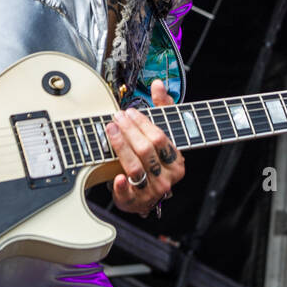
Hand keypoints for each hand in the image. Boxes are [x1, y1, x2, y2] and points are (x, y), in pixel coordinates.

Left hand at [107, 80, 183, 217]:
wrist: (144, 194)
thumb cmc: (153, 159)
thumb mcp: (162, 133)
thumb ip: (163, 108)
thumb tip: (158, 84)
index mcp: (176, 161)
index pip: (160, 137)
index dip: (143, 123)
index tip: (128, 112)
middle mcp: (166, 177)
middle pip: (146, 150)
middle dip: (129, 131)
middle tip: (116, 118)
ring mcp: (151, 191)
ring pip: (136, 167)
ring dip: (121, 147)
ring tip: (110, 130)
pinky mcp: (134, 202)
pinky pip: (127, 193)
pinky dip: (121, 185)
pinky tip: (116, 176)